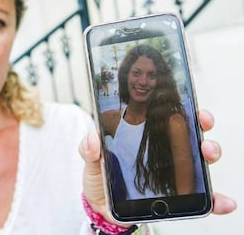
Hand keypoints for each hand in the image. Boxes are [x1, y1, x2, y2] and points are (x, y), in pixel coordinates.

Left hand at [79, 109, 235, 223]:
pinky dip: (214, 199)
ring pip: (199, 159)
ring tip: (208, 153)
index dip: (179, 109)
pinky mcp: (177, 196)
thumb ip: (88, 149)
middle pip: (188, 134)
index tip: (187, 104)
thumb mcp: (91, 161)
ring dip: (210, 152)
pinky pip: (201, 198)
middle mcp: (163, 152)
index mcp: (144, 138)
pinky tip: (221, 201)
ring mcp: (172, 173)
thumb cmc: (101, 178)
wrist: (103, 207)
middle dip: (200, 124)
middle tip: (202, 123)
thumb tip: (93, 138)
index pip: (165, 119)